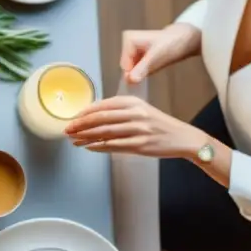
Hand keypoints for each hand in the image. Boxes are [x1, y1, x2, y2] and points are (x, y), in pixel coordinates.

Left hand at [65, 96, 203, 158]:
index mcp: (133, 102)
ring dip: (85, 137)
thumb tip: (91, 114)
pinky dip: (98, 146)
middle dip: (80, 125)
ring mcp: (138, 130)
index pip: (102, 106)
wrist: (182, 137)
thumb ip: (118, 110)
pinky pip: (113, 146)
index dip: (84, 113)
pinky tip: (88, 147)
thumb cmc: (157, 124)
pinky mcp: (140, 145)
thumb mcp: (140, 109)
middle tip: (67, 129)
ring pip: (104, 133)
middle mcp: (135, 114)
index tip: (72, 118)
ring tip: (73, 140)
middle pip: (100, 119)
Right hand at [120, 23, 200, 82]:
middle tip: (154, 67)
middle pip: (128, 67)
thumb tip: (129, 81)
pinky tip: (155, 65)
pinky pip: (138, 67)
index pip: (125, 65)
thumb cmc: (173, 44)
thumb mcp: (156, 58)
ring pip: (133, 68)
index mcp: (128, 40)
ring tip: (156, 64)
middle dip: (139, 72)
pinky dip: (146, 70)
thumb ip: (141, 69)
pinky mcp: (138, 53)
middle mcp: (127, 43)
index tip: (146, 75)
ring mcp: (133, 48)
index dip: (134, 74)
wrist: (187, 38)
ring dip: (143, 71)